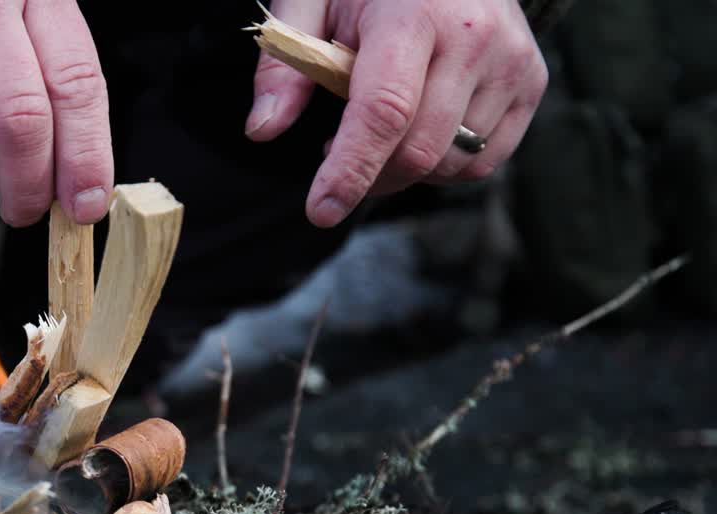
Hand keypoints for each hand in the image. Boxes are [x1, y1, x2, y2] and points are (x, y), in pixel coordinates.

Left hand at [246, 0, 548, 227]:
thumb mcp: (312, 2)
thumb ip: (283, 66)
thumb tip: (262, 131)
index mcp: (414, 14)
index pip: (384, 112)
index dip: (350, 170)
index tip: (321, 210)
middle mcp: (474, 38)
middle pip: (418, 151)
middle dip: (369, 176)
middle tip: (336, 153)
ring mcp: (512, 62)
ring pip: (452, 164)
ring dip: (404, 171)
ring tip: (380, 129)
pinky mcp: (533, 82)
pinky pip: (483, 161)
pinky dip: (442, 166)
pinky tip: (419, 132)